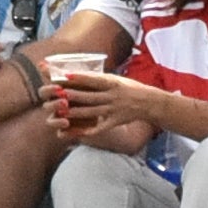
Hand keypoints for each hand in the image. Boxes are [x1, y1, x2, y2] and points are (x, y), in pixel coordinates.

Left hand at [39, 71, 155, 138]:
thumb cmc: (131, 88)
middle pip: (90, 96)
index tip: (66, 75)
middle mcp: (113, 96)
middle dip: (73, 96)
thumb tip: (81, 74)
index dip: (80, 78)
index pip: (94, 80)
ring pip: (92, 112)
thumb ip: (101, 79)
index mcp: (113, 83)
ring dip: (76, 113)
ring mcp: (114, 110)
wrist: (150, 102)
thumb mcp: (118, 79)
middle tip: (57, 95)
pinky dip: (90, 131)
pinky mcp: (116, 121)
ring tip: (61, 113)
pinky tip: (78, 133)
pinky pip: (101, 127)